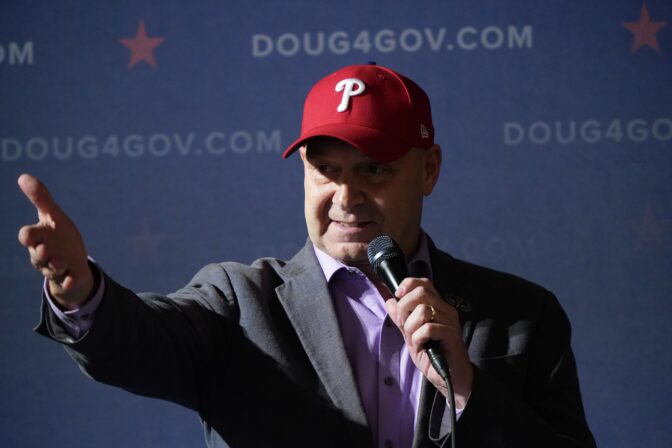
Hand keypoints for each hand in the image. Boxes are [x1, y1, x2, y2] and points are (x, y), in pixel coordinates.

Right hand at [17, 174, 94, 309]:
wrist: (73, 261)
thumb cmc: (60, 236)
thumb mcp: (53, 216)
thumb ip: (40, 198)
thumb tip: (23, 176)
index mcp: (39, 237)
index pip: (28, 236)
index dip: (28, 235)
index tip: (29, 233)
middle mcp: (44, 254)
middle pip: (37, 255)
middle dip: (41, 253)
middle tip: (46, 249)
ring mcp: (55, 268)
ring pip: (51, 269)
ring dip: (55, 266)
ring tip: (61, 263)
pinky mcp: (68, 278)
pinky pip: (67, 282)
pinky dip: (69, 281)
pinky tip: (72, 279)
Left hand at [385, 277, 472, 407]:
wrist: (450, 377)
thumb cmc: (432, 355)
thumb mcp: (411, 335)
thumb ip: (401, 318)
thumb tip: (389, 301)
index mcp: (437, 306)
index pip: (423, 283)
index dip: (408, 285)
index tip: (398, 297)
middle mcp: (445, 309)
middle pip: (420, 292)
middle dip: (404, 308)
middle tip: (404, 325)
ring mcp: (450, 321)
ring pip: (422, 310)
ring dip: (411, 327)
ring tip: (415, 339)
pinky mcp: (451, 335)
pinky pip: (428, 328)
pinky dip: (418, 338)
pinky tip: (422, 346)